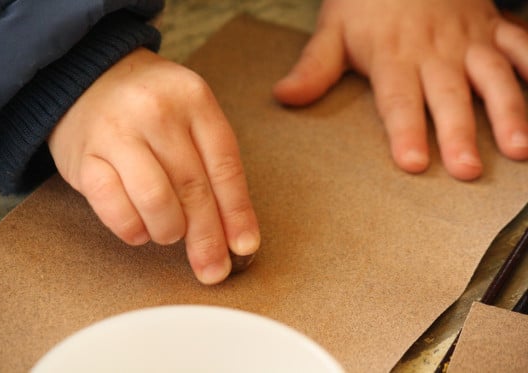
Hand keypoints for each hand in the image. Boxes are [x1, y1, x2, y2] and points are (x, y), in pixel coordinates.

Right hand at [48, 48, 259, 284]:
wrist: (87, 79)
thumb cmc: (150, 107)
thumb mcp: (190, 116)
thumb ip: (212, 163)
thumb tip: (235, 232)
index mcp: (194, 100)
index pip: (224, 167)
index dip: (237, 213)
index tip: (244, 246)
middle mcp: (157, 112)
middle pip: (193, 188)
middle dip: (207, 237)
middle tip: (214, 269)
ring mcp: (117, 133)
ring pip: (155, 199)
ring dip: (169, 231)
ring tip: (170, 234)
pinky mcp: (84, 158)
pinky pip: (113, 206)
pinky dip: (132, 229)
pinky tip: (140, 230)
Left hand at [274, 0, 527, 179]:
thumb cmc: (366, 0)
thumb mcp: (332, 30)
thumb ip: (313, 68)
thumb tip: (284, 97)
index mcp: (393, 58)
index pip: (398, 101)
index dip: (405, 131)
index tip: (413, 162)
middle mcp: (434, 53)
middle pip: (447, 97)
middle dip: (458, 133)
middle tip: (467, 170)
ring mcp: (468, 41)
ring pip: (493, 76)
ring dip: (509, 111)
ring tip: (519, 148)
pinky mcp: (492, 28)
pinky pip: (522, 46)